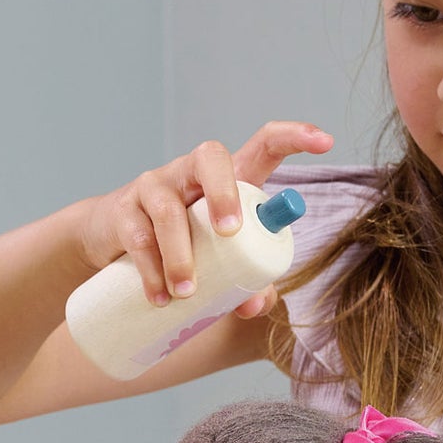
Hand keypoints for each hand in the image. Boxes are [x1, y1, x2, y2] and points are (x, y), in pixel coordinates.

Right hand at [77, 122, 333, 309]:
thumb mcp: (224, 259)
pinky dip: (151, 270)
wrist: (115, 244)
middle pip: (211, 157)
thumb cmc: (188, 246)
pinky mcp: (123, 210)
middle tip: (230, 233)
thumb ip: (250, 281)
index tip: (326, 141)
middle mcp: (191, 172)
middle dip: (223, 192)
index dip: (296, 137)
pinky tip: (160, 296)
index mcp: (229, 177)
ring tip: (187, 292)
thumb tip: (256, 306)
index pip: (264, 144)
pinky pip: (138, 236)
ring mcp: (155, 186)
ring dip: (180, 254)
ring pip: (168, 209)